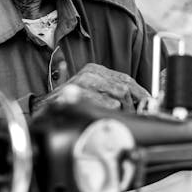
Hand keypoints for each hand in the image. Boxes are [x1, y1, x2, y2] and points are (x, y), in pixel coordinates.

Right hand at [32, 63, 149, 112]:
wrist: (42, 109)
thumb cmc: (68, 102)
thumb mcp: (90, 91)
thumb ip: (112, 92)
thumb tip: (140, 101)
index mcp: (95, 70)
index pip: (126, 79)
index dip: (141, 93)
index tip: (149, 105)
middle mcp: (89, 74)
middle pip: (124, 89)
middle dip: (132, 106)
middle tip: (133, 118)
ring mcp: (82, 85)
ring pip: (117, 98)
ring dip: (121, 113)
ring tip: (117, 121)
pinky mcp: (77, 98)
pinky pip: (103, 107)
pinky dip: (109, 115)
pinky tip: (106, 119)